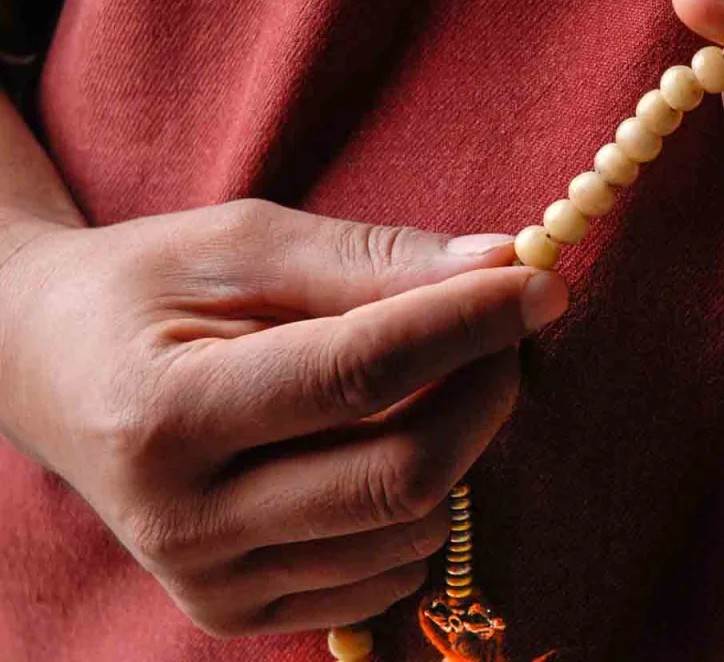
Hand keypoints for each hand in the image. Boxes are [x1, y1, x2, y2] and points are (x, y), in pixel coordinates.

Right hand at [0, 200, 567, 635]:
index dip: (467, 327)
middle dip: (484, 392)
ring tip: (437, 376)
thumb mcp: (241, 245)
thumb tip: (501, 264)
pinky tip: (390, 443)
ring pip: (407, 529)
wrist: (47, 370)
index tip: (541, 284)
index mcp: (166, 415)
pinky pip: (386, 575)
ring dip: (460, 444)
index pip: (359, 375)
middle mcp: (182, 522)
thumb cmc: (144, 290)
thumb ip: (369, 260)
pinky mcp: (236, 611)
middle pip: (400, 474)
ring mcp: (210, 582)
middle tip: (505, 327)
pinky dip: (420, 507)